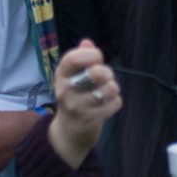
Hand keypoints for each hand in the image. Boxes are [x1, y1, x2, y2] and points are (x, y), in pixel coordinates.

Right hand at [46, 40, 120, 168]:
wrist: (68, 134)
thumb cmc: (73, 98)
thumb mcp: (71, 78)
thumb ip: (80, 58)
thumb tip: (87, 42)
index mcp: (61, 77)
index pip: (73, 58)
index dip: (91, 54)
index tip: (97, 57)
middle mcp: (66, 91)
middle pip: (95, 72)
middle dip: (107, 71)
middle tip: (106, 76)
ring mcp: (78, 107)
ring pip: (109, 88)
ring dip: (114, 87)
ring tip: (109, 90)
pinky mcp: (91, 120)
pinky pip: (115, 103)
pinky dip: (116, 102)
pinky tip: (108, 104)